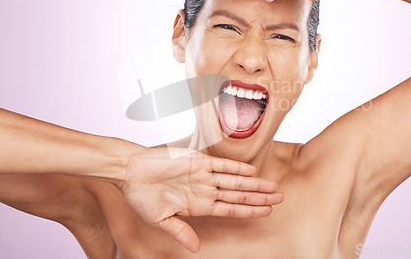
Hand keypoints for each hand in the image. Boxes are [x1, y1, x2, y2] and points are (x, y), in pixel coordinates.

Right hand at [117, 147, 283, 252]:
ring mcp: (202, 175)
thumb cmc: (141, 195)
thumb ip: (181, 232)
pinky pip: (221, 165)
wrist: (129, 171)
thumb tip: (196, 248)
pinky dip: (236, 167)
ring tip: (273, 187)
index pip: (231, 209)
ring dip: (254, 183)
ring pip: (235, 180)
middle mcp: (205, 190)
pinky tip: (252, 170)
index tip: (268, 212)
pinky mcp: (197, 161)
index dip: (250, 210)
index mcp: (198, 205)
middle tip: (281, 198)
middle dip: (260, 197)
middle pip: (239, 194)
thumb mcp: (161, 220)